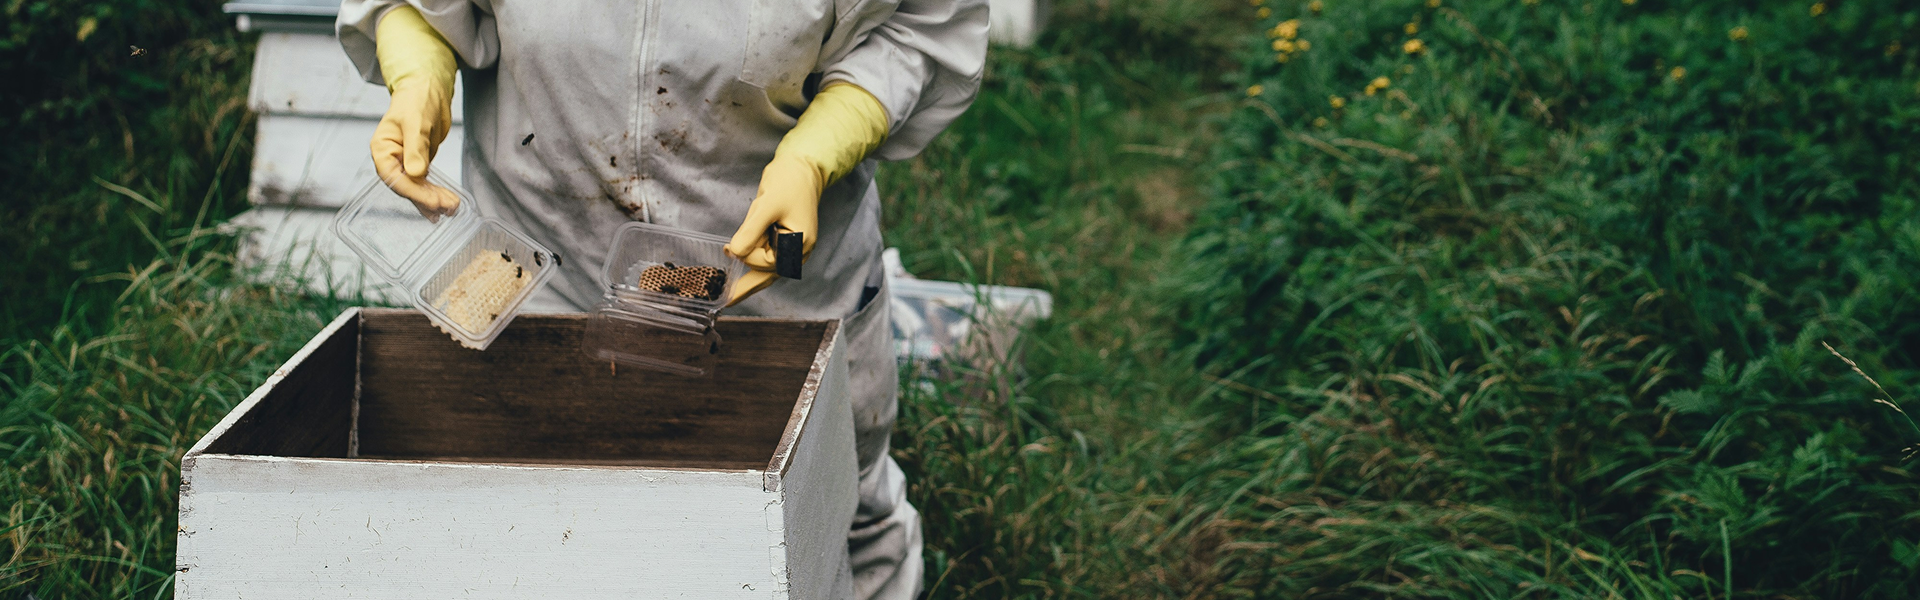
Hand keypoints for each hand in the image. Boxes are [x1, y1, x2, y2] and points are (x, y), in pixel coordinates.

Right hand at [369, 5, 458, 221]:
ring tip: (452, 209)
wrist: (427, 90)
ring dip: (433, 200)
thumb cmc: (417, 99)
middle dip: (427, 198)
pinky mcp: (418, 163)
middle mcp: (390, 158)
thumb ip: (415, 147)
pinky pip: (424, 183)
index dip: (413, 192)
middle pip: (406, 186)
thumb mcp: (416, 122)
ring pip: (416, 188)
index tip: (433, 202)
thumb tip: (415, 173)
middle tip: (448, 207)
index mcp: (382, 148)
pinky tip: (446, 205)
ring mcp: (404, 162)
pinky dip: (435, 194)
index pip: (394, 177)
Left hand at [725, 155, 822, 305]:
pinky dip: (753, 262)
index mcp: (800, 244)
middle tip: (726, 301)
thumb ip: (750, 232)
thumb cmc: (788, 183)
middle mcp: (799, 251)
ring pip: (767, 269)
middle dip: (747, 286)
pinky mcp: (785, 242)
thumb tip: (734, 253)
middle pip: (769, 275)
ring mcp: (793, 248)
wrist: (801, 169)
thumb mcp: (766, 206)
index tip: (728, 248)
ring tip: (730, 283)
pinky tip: (740, 271)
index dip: (746, 255)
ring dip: (749, 271)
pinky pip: (768, 258)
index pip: (767, 262)